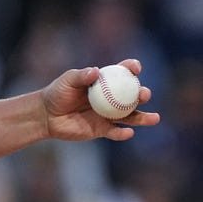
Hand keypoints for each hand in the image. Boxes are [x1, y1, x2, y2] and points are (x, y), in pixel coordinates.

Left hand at [42, 58, 158, 140]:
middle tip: (144, 94)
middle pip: (132, 96)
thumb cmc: (58, 93)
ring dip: (143, 118)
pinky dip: (122, 134)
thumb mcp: (68, 81)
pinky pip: (115, 132)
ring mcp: (108, 115)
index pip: (123, 73)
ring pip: (130, 116)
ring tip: (155, 118)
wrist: (47, 116)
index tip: (135, 67)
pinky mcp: (102, 130)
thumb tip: (96, 72)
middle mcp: (111, 98)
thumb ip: (81, 76)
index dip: (132, 68)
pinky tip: (129, 132)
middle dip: (142, 94)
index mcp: (106, 82)